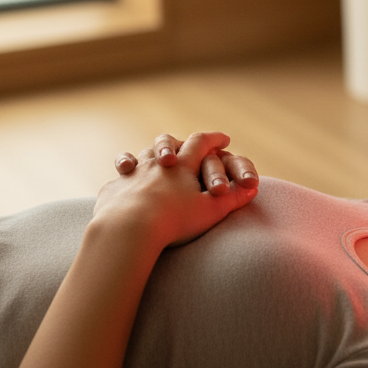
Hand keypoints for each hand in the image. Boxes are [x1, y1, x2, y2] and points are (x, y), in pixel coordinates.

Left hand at [98, 132, 258, 247]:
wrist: (127, 229)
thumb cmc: (175, 220)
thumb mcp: (212, 211)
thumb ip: (233, 199)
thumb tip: (253, 189)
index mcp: (182, 164)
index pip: (201, 143)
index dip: (214, 139)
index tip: (223, 138)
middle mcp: (155, 163)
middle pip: (166, 142)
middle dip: (177, 143)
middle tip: (182, 148)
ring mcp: (132, 174)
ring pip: (142, 156)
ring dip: (150, 157)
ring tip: (155, 163)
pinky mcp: (113, 189)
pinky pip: (120, 178)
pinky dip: (126, 178)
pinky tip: (127, 185)